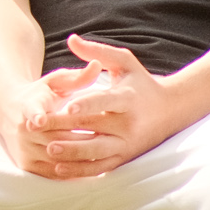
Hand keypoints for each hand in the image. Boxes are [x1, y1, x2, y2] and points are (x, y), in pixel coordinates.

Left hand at [0, 37, 166, 177]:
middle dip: (64, 128)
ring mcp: (127, 143)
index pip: (105, 101)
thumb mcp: (124, 62)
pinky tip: (59, 169)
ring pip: (97, 151)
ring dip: (72, 153)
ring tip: (49, 149)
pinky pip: (102, 167)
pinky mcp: (125, 157)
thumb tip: (71, 39)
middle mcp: (129, 123)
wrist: (172, 109)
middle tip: (37, 127)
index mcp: (127, 98)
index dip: (87, 104)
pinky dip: (82, 171)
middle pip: (94, 127)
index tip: (67, 108)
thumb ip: (97, 52)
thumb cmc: (141, 82)